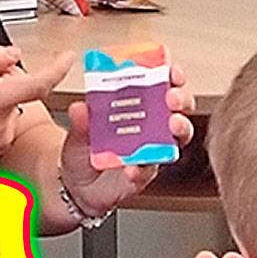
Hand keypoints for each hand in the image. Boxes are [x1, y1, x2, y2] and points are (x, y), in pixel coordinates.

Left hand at [57, 63, 195, 215]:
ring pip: (177, 137)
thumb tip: (79, 108)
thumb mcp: (78, 131)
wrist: (75, 187)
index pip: (159, 85)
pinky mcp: (144, 174)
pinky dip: (143, 168)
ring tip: (171, 125)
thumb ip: (80, 120)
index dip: (170, 75)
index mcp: (134, 107)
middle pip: (178, 107)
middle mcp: (148, 127)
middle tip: (171, 98)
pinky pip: (150, 170)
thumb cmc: (83, 152)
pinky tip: (133, 168)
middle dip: (181, 99)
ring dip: (179, 127)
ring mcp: (150, 150)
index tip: (170, 70)